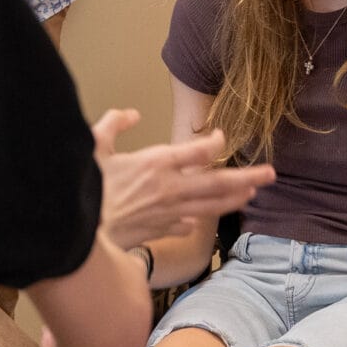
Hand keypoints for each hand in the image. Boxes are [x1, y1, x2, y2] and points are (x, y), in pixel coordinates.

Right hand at [90, 108, 275, 250]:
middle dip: (247, 177)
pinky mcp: (159, 230)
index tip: (224, 138)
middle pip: (217, 182)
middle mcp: (169, 188)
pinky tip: (208, 217)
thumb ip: (114, 123)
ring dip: (234, 199)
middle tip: (270, 173)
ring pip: (210, 206)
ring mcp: (167, 213)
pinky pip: (187, 224)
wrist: (77, 233)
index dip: (215, 143)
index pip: (198, 150)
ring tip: (254, 193)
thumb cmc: (84, 187)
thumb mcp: (93, 144)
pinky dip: (200, 219)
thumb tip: (131, 113)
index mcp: (155, 163)